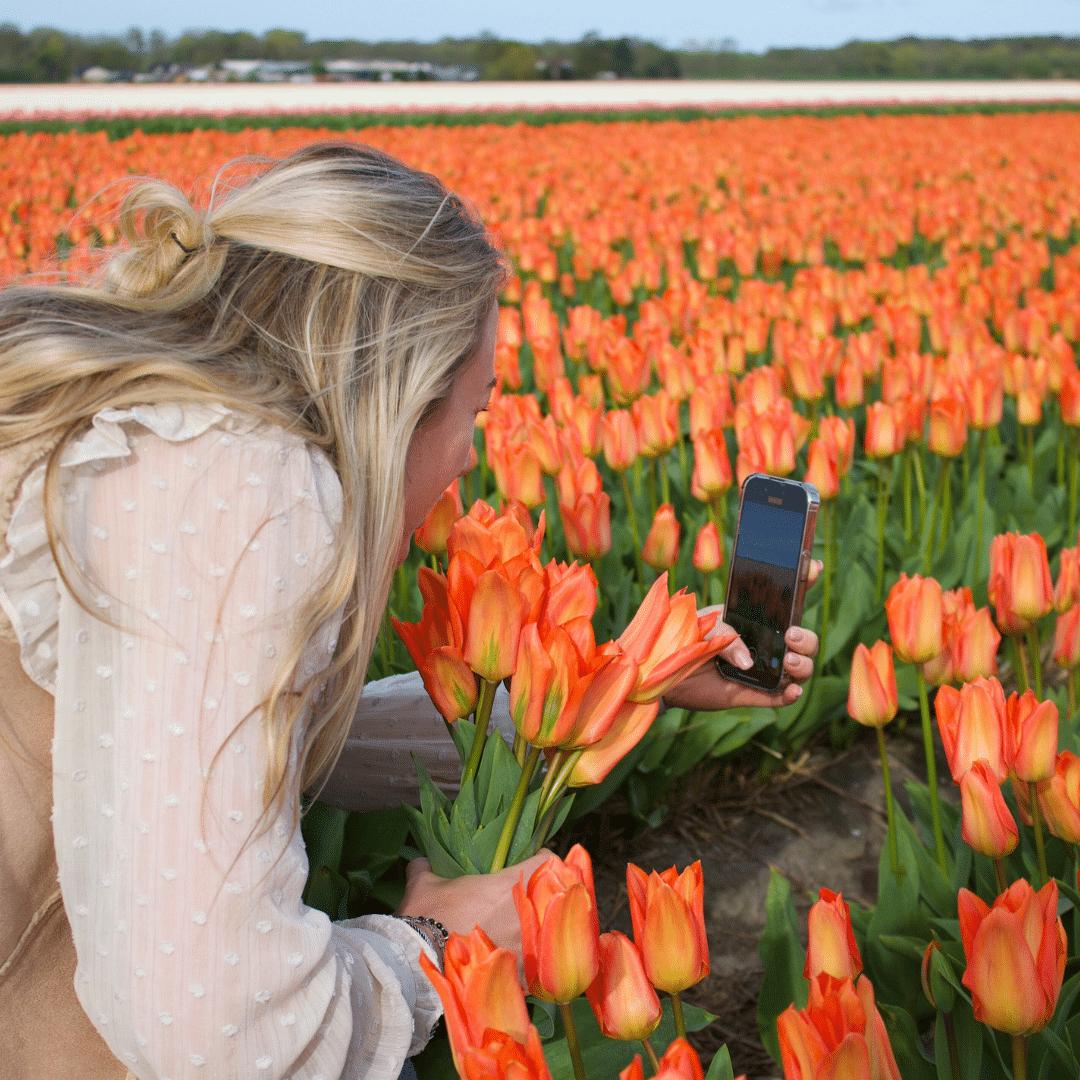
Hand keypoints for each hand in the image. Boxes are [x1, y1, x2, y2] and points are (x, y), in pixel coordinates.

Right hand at [397, 849, 555, 973]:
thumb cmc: (425, 917)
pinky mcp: (520, 977)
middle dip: (545, 901)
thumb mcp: (423, 885)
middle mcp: (525, 915)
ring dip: (540, 936)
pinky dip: (529, 970)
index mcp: (509, 884)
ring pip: (549, 938)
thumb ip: (424, 868)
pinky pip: (536, 972)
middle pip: (556, 901)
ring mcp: (526, 948)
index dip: (545, 862)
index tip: (536, 867)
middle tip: (529, 904)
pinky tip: (515, 970)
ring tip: (523, 940)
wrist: (416, 960)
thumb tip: (420, 861)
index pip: (550, 862)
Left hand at [662, 559, 822, 711]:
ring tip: (788, 661)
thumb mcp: (700, 624)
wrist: (662, 671)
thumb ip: (725, 633)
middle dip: (806, 637)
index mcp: (754, 618)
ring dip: (803, 664)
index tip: (812, 567)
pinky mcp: (752, 693)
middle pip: (802, 639)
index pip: (784, 600)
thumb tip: (749, 662)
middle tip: (791, 636)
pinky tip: (792, 690)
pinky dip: (791, 694)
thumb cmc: (681, 637)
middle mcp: (764, 643)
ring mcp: (761, 669)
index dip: (804, 581)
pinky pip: (779, 696)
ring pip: (798, 668)